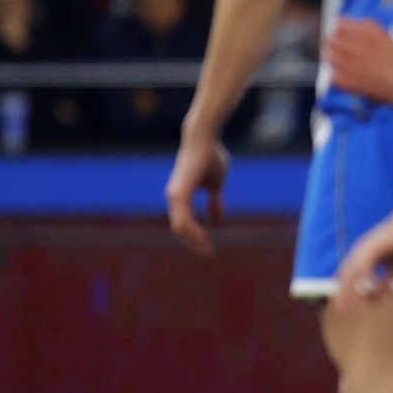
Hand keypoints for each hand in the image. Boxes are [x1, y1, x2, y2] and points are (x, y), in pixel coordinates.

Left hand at [166, 130, 229, 255]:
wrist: (204, 139)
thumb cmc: (210, 156)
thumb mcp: (216, 184)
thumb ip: (215, 203)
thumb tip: (218, 224)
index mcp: (181, 196)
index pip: (185, 222)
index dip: (196, 236)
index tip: (208, 247)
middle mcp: (174, 198)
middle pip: (181, 228)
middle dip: (194, 243)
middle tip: (207, 254)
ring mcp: (175, 196)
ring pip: (181, 228)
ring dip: (194, 242)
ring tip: (207, 252)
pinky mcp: (179, 194)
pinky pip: (184, 221)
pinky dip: (195, 233)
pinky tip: (207, 240)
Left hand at [326, 18, 392, 112]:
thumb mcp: (386, 37)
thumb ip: (369, 29)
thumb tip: (353, 25)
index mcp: (367, 33)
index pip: (340, 23)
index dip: (338, 28)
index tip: (339, 33)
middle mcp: (357, 45)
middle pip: (330, 39)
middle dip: (332, 42)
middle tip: (336, 47)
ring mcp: (351, 63)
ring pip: (328, 56)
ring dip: (333, 58)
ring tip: (339, 62)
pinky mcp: (348, 80)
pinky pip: (332, 76)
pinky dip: (336, 76)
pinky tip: (344, 76)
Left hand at [332, 196, 392, 309]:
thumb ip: (388, 279)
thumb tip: (379, 294)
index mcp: (366, 255)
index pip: (350, 276)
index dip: (347, 292)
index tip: (349, 308)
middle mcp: (361, 251)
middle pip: (345, 276)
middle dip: (342, 294)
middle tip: (340, 311)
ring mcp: (365, 248)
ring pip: (351, 274)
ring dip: (349, 292)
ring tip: (347, 307)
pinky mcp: (373, 246)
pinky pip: (362, 268)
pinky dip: (362, 282)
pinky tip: (367, 292)